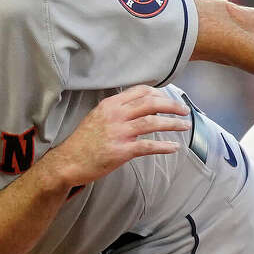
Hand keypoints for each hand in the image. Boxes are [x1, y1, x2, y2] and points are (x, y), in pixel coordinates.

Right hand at [49, 85, 190, 187]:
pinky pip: (148, 146)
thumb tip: (140, 107)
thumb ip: (117, 110)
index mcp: (110, 105)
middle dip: (172, 105)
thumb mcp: (97, 117)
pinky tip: (174, 147)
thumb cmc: (83, 141)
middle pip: (151, 103)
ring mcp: (119, 133)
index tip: (169, 99)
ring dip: (173, 124)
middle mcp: (116, 115)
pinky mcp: (122, 151)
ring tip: (185, 126)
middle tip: (184, 110)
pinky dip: (164, 146)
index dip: (159, 93)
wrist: (68, 161)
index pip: (140, 91)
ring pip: (153, 122)